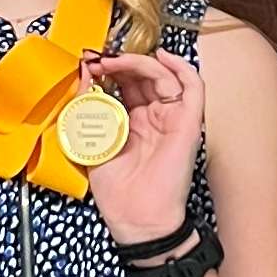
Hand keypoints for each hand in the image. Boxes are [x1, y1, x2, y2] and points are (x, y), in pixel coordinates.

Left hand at [77, 49, 204, 248]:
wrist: (137, 219)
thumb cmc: (117, 192)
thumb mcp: (92, 142)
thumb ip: (87, 109)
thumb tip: (82, 76)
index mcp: (132, 122)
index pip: (124, 83)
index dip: (107, 69)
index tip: (87, 63)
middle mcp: (155, 117)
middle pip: (143, 75)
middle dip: (119, 62)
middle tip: (98, 60)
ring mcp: (173, 119)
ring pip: (164, 75)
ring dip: (139, 62)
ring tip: (114, 60)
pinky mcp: (189, 124)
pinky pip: (194, 88)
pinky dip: (180, 67)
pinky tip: (160, 56)